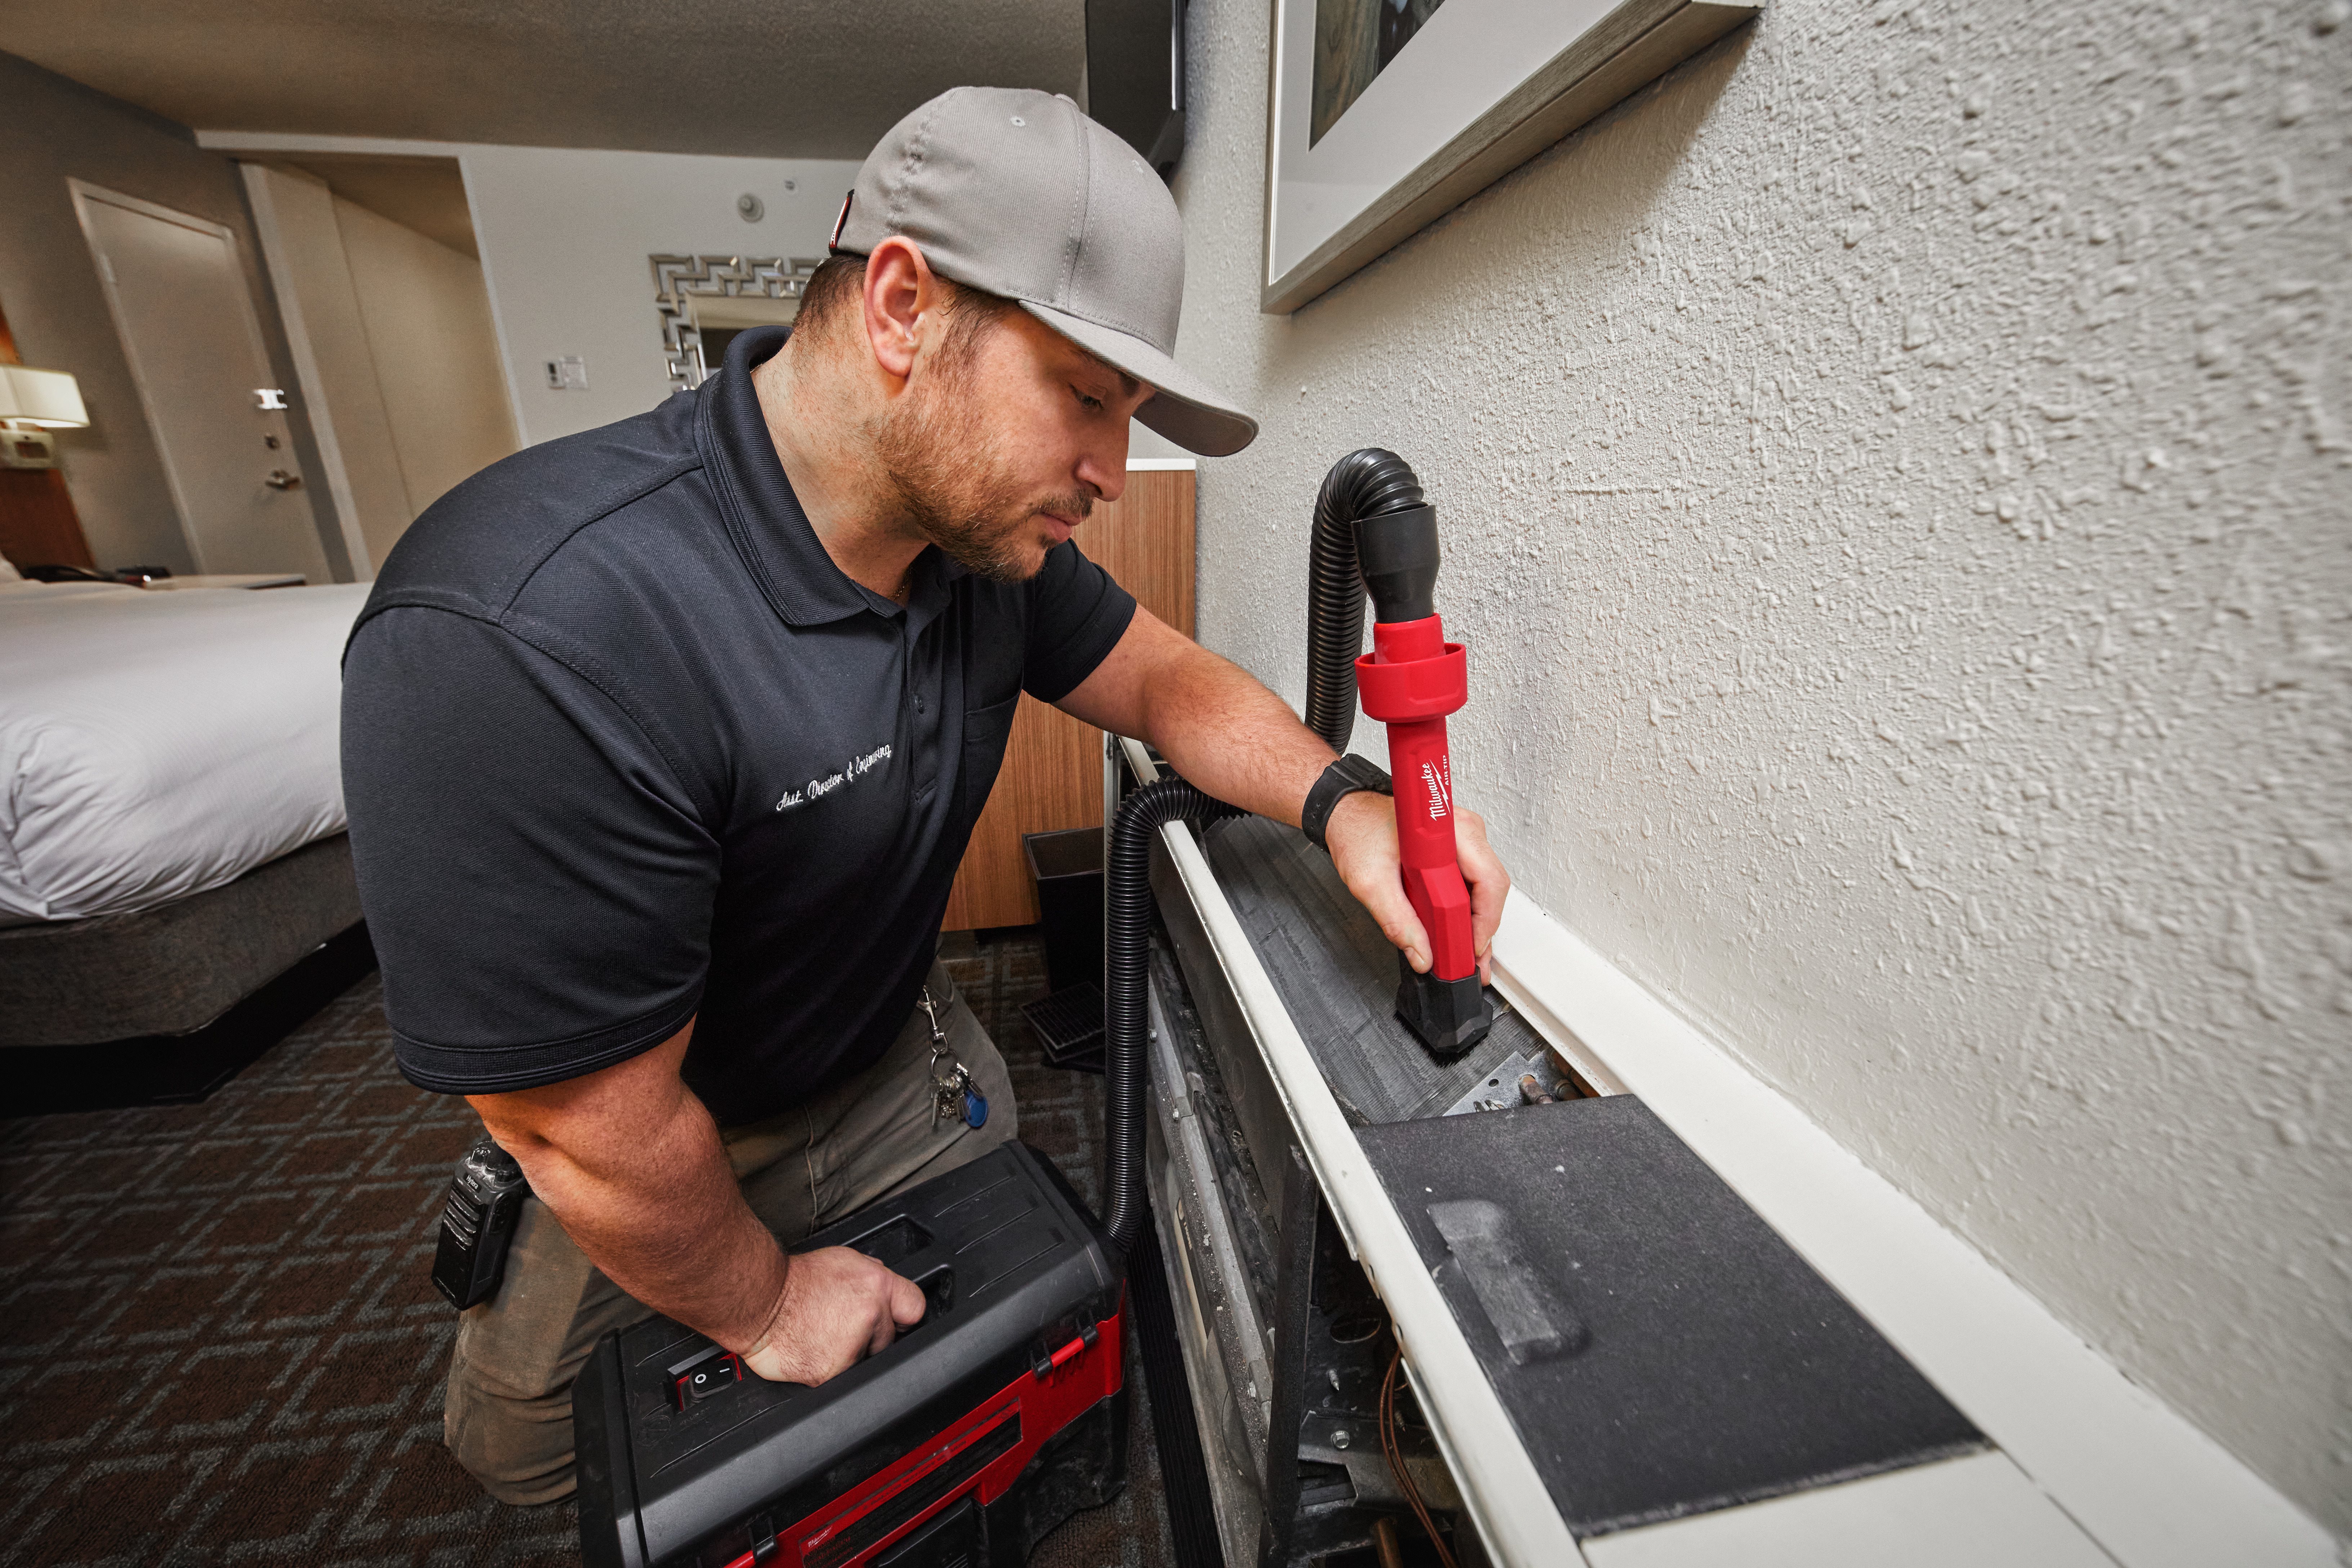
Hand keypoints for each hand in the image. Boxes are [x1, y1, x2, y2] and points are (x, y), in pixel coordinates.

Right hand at [737, 1245, 927, 1384]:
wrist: (759, 1301)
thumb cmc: (795, 1280)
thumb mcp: (843, 1261)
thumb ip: (871, 1277)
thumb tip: (885, 1291)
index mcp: (877, 1285)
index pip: (915, 1307)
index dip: (904, 1317)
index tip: (897, 1322)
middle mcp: (871, 1315)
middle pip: (888, 1340)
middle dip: (871, 1337)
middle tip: (840, 1326)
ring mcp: (853, 1346)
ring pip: (865, 1361)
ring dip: (849, 1355)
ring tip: (823, 1336)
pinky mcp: (833, 1372)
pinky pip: (841, 1377)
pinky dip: (828, 1369)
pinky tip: (813, 1350)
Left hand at [1325, 791, 1511, 982]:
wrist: (1346, 814)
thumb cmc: (1357, 831)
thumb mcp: (1370, 883)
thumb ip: (1397, 922)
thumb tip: (1422, 955)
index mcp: (1450, 831)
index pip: (1488, 881)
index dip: (1484, 921)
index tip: (1469, 948)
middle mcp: (1464, 831)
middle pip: (1490, 887)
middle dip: (1479, 927)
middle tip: (1463, 957)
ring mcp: (1464, 839)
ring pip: (1483, 888)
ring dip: (1471, 921)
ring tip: (1456, 947)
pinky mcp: (1457, 848)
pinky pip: (1471, 882)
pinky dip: (1462, 908)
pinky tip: (1451, 927)